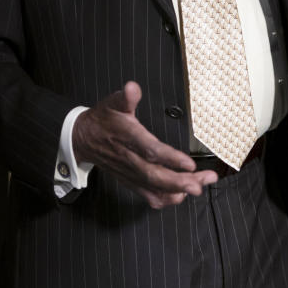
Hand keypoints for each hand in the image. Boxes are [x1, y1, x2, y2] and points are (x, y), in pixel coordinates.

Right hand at [73, 81, 217, 208]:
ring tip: (201, 186)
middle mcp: (130, 159)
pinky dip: (166, 199)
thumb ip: (125, 97)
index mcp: (128, 138)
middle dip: (181, 181)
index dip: (170, 158)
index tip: (189, 163)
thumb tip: (132, 87)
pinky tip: (182, 195)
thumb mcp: (112, 103)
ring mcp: (130, 173)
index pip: (150, 151)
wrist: (83, 139)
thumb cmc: (103, 120)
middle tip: (203, 181)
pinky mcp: (131, 181)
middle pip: (156, 175)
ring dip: (179, 190)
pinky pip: (148, 196)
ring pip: (155, 188)